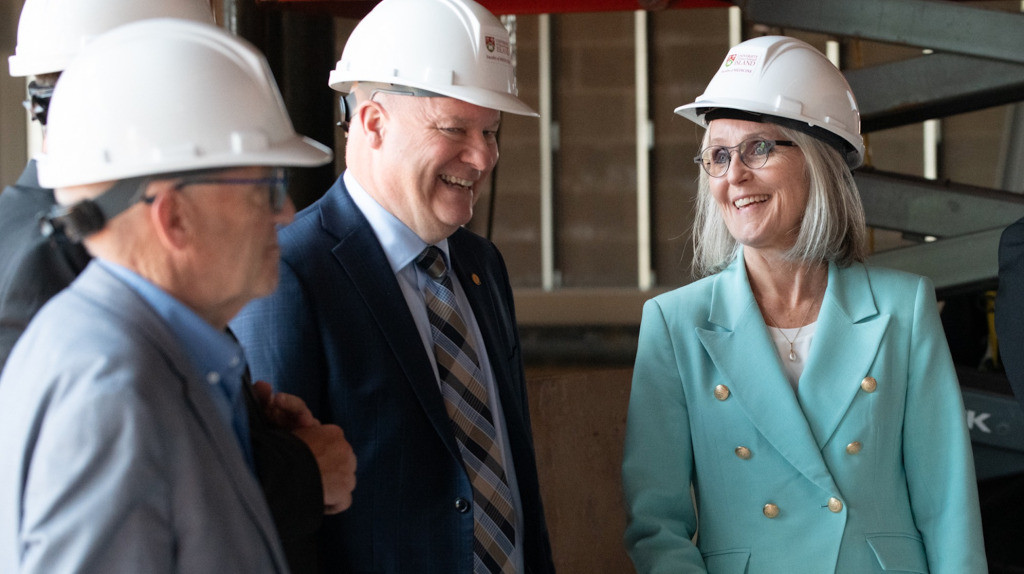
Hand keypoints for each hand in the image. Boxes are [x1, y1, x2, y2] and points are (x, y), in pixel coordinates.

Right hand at [252, 380, 356, 513]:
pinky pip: (343, 501)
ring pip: (343, 480)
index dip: (317, 453)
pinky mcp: (346, 489)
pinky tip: (319, 502)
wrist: (289, 470)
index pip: (331, 443)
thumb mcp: (281, 423)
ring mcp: (348, 469)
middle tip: (309, 477)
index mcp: (332, 432)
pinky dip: (332, 504)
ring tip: (312, 490)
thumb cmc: (281, 447)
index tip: (307, 459)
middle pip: (339, 461)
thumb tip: (262, 386)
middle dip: (327, 468)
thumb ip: (276, 407)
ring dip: (329, 486)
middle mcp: (344, 448)